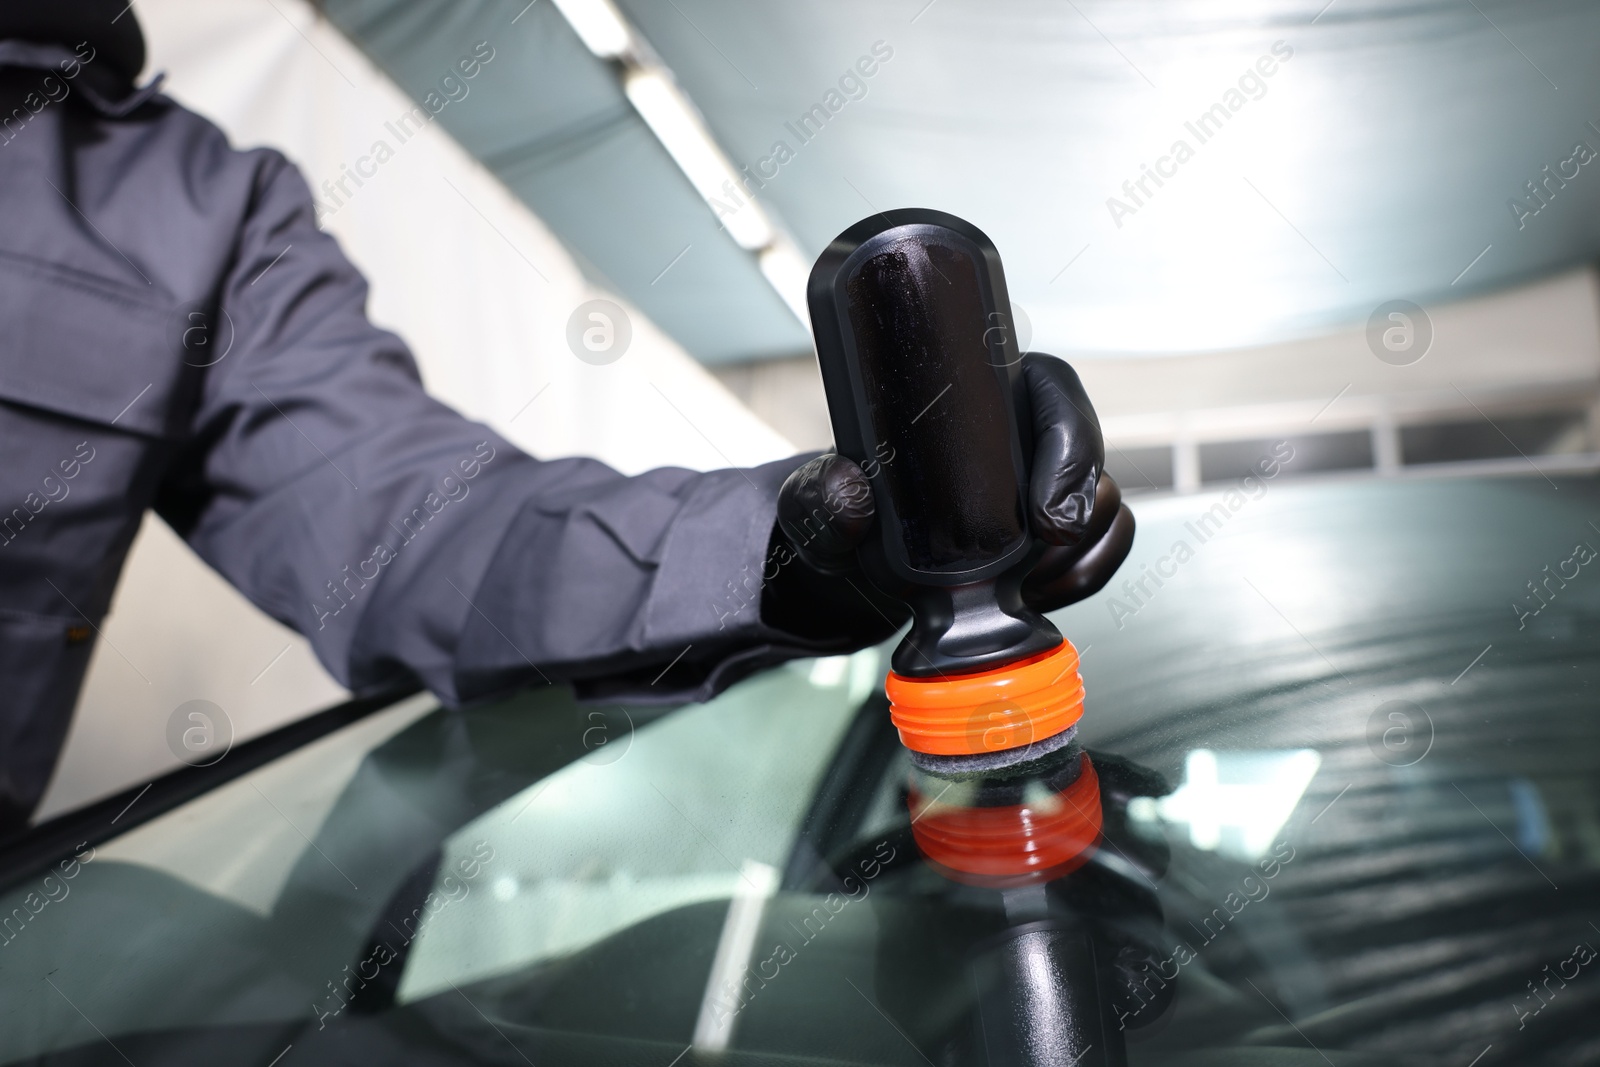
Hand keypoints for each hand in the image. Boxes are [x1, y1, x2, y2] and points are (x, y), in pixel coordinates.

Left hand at [772, 353, 1134, 619]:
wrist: (860, 553)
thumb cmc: (850, 504)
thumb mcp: (820, 497)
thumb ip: (824, 494)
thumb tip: (852, 498)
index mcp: (985, 394)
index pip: (1056, 394)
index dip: (1072, 447)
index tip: (1047, 516)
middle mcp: (1028, 431)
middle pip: (1093, 457)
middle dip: (1079, 515)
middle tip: (1036, 561)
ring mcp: (1052, 482)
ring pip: (1106, 508)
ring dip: (1076, 556)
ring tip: (1021, 586)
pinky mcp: (1063, 530)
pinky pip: (1106, 548)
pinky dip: (1084, 577)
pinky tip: (1036, 596)